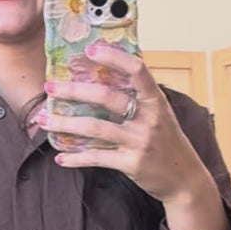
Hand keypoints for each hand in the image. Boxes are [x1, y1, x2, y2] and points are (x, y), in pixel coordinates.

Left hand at [35, 43, 215, 206]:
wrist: (186, 180)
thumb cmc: (168, 143)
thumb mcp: (161, 115)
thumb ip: (140, 97)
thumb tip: (113, 71)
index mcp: (156, 101)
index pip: (137, 70)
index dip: (114, 57)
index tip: (90, 49)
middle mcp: (149, 119)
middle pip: (106, 98)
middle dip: (74, 91)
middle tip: (50, 87)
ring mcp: (140, 142)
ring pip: (95, 128)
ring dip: (65, 123)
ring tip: (44, 119)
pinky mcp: (132, 164)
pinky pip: (98, 158)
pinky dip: (76, 158)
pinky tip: (61, 157)